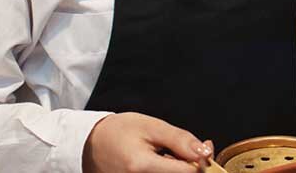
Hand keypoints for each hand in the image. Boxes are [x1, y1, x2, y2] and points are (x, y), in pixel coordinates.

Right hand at [83, 112, 212, 172]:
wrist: (90, 145)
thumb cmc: (118, 132)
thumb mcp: (151, 127)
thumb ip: (180, 140)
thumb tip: (205, 152)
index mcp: (142, 167)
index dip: (201, 160)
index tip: (204, 147)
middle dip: (191, 165)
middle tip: (189, 148)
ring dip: (178, 169)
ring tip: (168, 155)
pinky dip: (168, 171)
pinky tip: (162, 164)